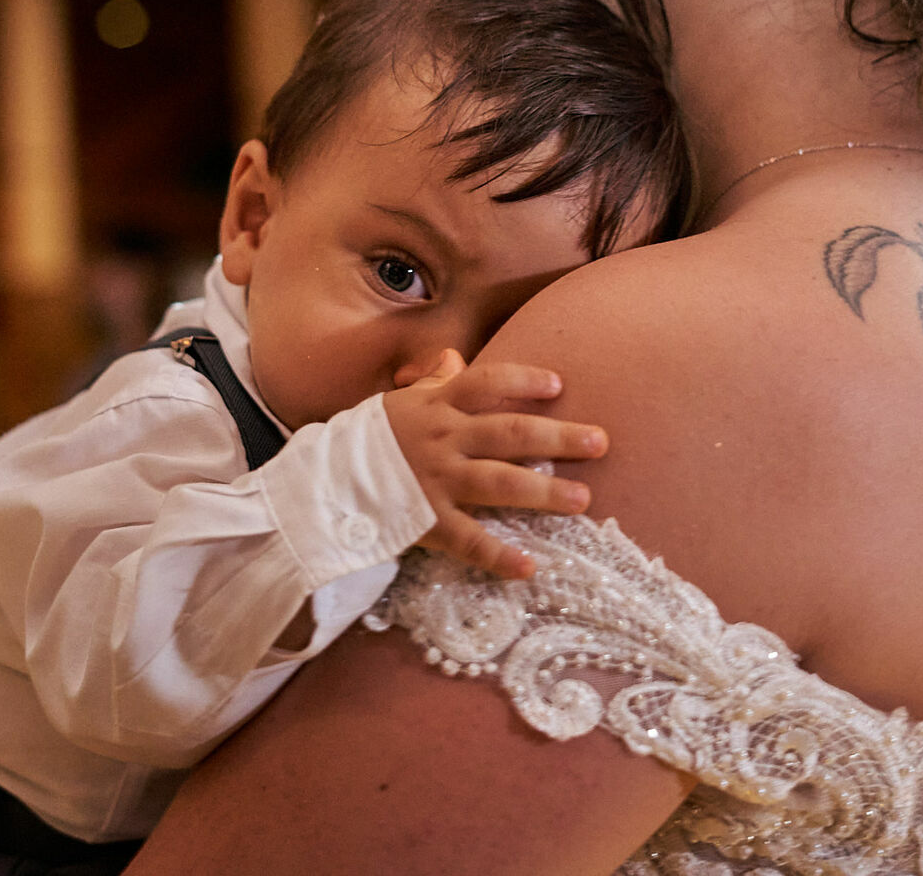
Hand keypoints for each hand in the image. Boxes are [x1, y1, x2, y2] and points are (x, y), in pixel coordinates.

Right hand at [382, 350, 606, 580]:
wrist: (322, 483)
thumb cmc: (367, 439)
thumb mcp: (398, 401)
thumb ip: (433, 382)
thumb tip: (455, 356)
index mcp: (435, 406)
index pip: (486, 384)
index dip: (522, 381)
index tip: (558, 384)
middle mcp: (442, 440)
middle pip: (508, 434)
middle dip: (558, 437)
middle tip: (600, 442)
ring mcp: (436, 482)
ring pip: (499, 484)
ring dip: (544, 493)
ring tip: (584, 500)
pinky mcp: (428, 522)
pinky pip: (469, 541)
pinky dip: (499, 556)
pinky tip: (530, 567)